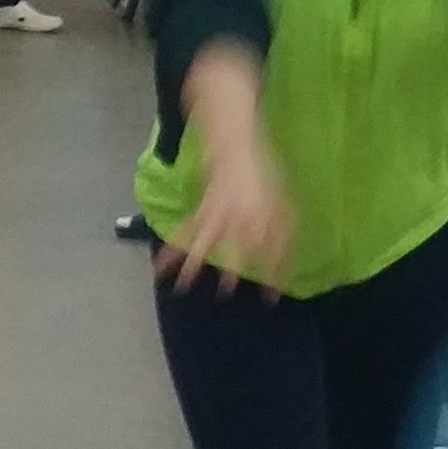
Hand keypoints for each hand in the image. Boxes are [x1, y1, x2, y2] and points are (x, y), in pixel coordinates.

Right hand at [159, 129, 294, 297]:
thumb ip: (286, 234)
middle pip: (236, 248)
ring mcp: (218, 216)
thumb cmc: (266, 177)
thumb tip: (288, 262)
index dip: (273, 274)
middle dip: (230, 270)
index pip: (272, 251)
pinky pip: (185, 234)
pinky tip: (159, 269)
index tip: (269, 299)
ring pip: (203, 243)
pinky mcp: (202, 214)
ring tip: (181, 286)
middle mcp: (240, 218)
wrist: (236, 149)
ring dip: (192, 265)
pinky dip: (171, 252)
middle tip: (226, 292)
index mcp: (264, 217)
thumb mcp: (285, 204)